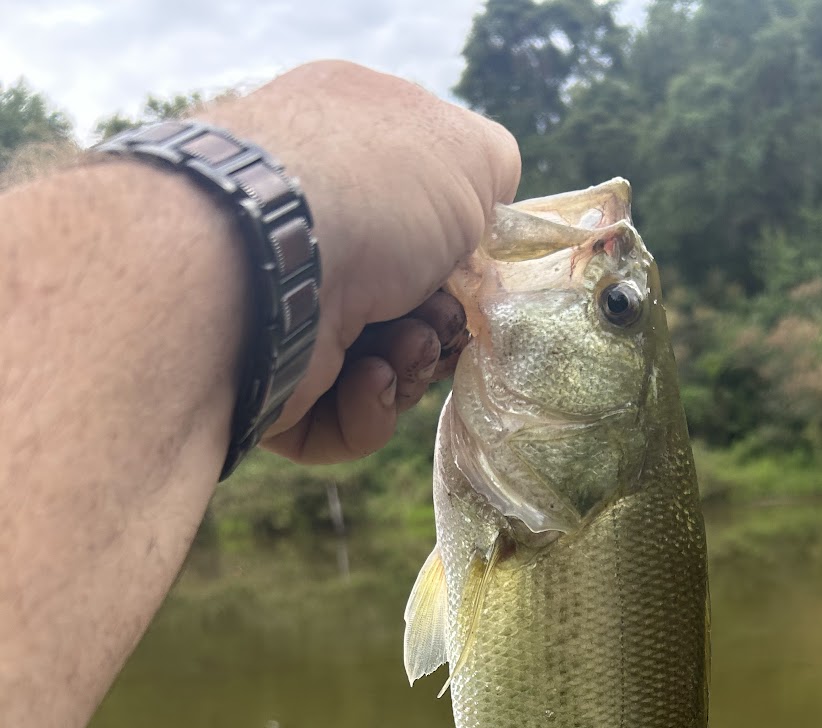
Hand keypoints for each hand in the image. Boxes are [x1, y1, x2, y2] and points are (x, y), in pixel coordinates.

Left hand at [210, 62, 519, 463]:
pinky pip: (339, 420)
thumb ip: (493, 172)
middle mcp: (305, 230)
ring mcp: (281, 309)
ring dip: (409, 368)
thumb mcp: (467, 153)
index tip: (474, 278)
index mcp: (340, 157)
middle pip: (403, 305)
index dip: (456, 257)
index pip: (412, 217)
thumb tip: (484, 211)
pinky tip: (366, 376)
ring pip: (377, 367)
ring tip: (402, 348)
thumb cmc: (374, 189)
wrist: (270, 258)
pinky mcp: (269, 384)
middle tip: (439, 323)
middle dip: (436, 324)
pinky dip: (367, 408)